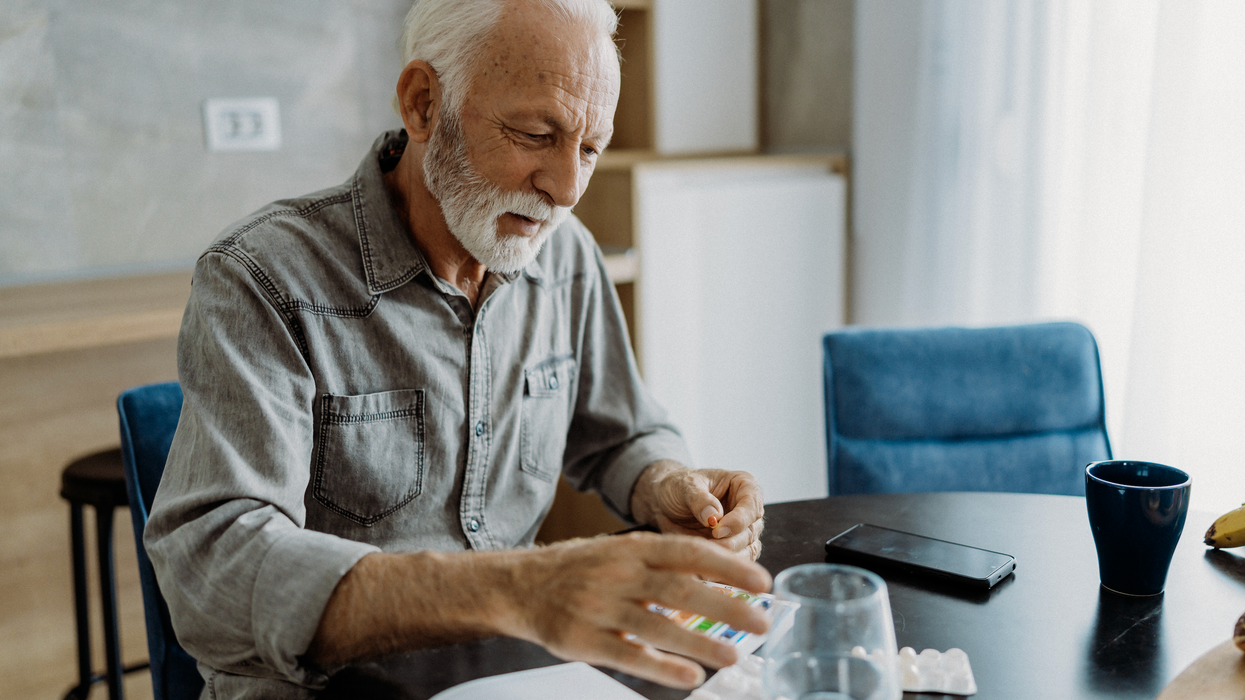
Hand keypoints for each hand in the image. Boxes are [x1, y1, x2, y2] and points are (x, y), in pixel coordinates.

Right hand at [505, 533, 771, 687]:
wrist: (520, 586)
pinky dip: (662, 667)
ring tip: (733, 656)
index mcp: (633, 547)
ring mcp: (599, 607)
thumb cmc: (581, 569)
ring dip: (700, 642)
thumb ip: (663, 565)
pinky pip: (628, 655)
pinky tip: (690, 676)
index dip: (728, 566)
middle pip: (680, 589)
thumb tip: (721, 580)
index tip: (762, 582)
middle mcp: (618, 574)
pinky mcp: (583, 640)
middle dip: (725, 606)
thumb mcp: (621, 553)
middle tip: (761, 622)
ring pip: (657, 625)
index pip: (689, 552)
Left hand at [632, 461, 764, 559]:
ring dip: (725, 558)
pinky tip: (703, 570)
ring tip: (700, 556)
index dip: (738, 520)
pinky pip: (735, 564)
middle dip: (729, 543)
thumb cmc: (678, 488)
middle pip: (750, 532)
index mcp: (744, 486)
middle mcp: (748, 510)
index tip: (717, 530)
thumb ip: (699, 499)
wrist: (665, 504)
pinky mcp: (735, 551)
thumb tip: (713, 516)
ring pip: (746, 552)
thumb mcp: (684, 486)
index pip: (752, 505)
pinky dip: (720, 569)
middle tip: (706, 546)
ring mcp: (744, 532)